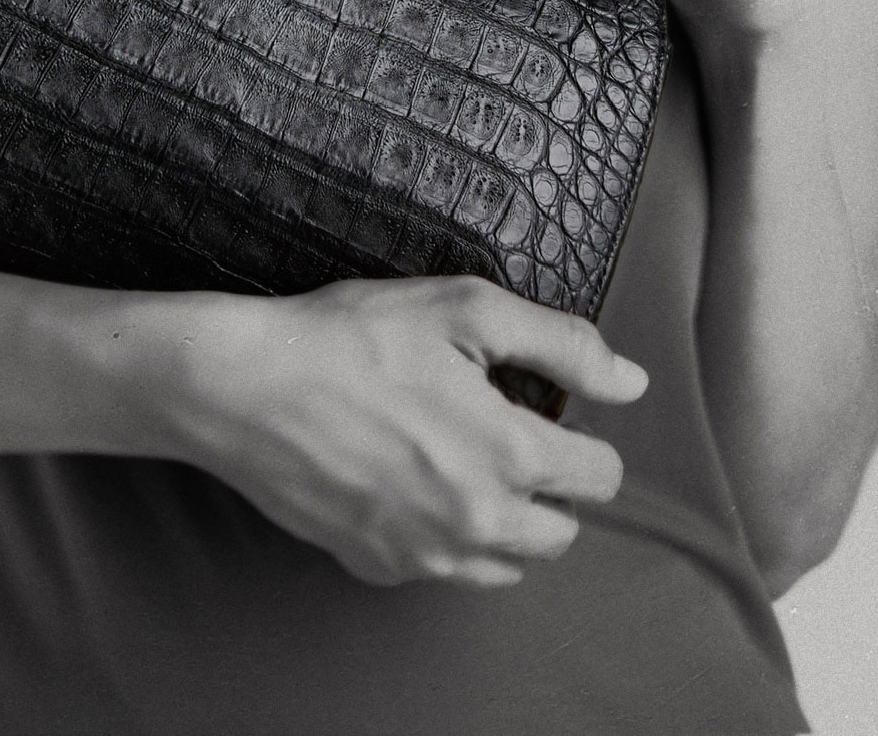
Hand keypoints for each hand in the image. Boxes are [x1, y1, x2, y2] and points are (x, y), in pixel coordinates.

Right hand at [162, 275, 645, 587]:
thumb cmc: (354, 336)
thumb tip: (630, 382)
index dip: (584, 434)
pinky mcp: (378, 566)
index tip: (546, 407)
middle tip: (502, 430)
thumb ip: (562, 345)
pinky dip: (444, 536)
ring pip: (506, 563)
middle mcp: (477, 522)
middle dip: (548, 486)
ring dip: (504, 520)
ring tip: (462, 459)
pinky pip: (442, 569)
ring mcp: (426, 555)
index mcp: (510, 456)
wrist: (246, 387)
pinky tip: (412, 481)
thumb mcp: (466, 309)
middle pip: (560, 533)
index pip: (600, 477)